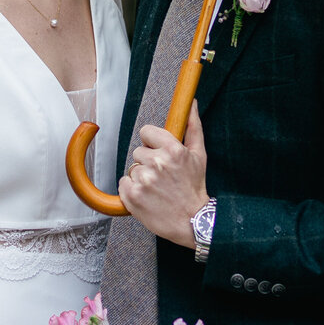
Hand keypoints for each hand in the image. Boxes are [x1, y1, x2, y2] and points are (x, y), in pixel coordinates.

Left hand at [118, 102, 208, 247]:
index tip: (158, 152)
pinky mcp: (132, 196)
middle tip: (162, 176)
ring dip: (141, 178)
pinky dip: (132, 190)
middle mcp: (157, 163)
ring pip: (132, 169)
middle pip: (138, 152)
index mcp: (172, 150)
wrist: (192, 221)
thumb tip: (192, 103)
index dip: (151, 143)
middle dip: (148, 162)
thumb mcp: (199, 155)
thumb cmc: (195, 187)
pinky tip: (147, 196)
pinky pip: (124, 183)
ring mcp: (143, 180)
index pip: (146, 132)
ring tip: (156, 189)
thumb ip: (193, 126)